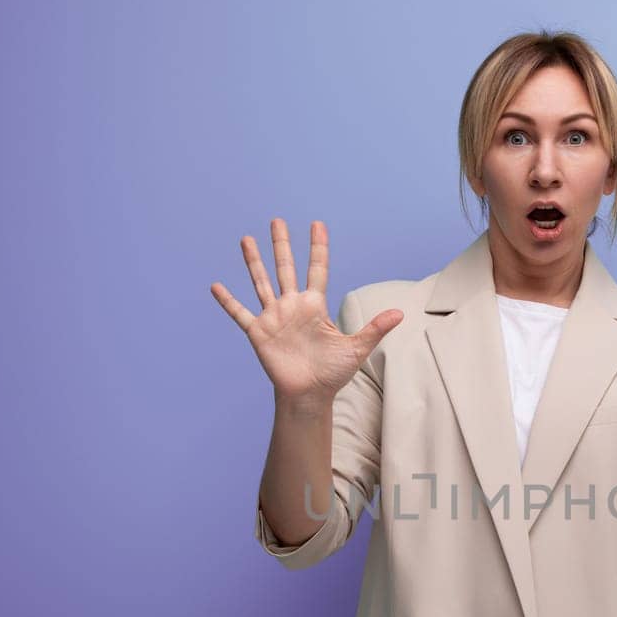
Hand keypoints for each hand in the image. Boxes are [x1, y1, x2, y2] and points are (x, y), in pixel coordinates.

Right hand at [210, 219, 402, 405]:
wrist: (310, 395)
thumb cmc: (333, 373)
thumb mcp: (356, 348)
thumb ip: (374, 328)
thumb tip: (400, 313)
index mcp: (315, 305)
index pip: (317, 269)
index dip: (317, 247)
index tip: (317, 224)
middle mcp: (293, 306)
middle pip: (285, 268)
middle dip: (281, 244)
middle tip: (277, 221)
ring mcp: (274, 317)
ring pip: (262, 282)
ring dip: (254, 262)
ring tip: (246, 239)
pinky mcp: (259, 332)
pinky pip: (240, 313)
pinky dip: (228, 301)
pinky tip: (216, 285)